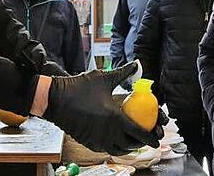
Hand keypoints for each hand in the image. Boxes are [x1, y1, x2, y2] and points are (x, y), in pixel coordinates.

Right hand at [42, 62, 160, 154]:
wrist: (55, 99)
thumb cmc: (79, 87)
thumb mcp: (104, 78)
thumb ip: (123, 73)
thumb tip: (137, 64)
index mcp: (115, 118)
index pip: (139, 132)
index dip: (150, 137)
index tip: (158, 138)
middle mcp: (107, 132)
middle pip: (131, 144)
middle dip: (142, 143)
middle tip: (148, 138)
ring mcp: (97, 140)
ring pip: (119, 150)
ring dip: (129, 147)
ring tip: (134, 141)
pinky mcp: (88, 142)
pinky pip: (106, 149)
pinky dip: (115, 147)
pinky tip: (118, 140)